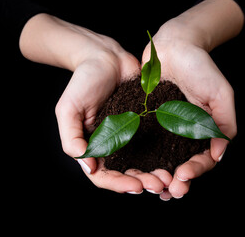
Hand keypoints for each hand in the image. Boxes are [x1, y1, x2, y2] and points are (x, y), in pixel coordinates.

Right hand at [20, 14, 180, 193]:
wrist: (105, 57)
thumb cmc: (82, 81)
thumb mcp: (68, 109)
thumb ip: (71, 138)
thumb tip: (88, 167)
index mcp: (92, 146)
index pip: (103, 176)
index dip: (119, 185)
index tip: (136, 186)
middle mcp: (112, 145)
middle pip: (127, 173)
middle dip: (143, 182)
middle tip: (160, 185)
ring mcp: (130, 135)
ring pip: (144, 162)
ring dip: (156, 173)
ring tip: (170, 178)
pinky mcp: (146, 124)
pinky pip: (156, 143)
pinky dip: (165, 154)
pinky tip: (176, 159)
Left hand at [141, 21, 236, 199]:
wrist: (174, 46)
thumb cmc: (201, 66)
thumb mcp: (221, 94)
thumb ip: (224, 123)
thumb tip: (219, 154)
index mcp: (205, 130)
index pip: (203, 159)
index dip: (195, 171)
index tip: (183, 176)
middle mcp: (185, 133)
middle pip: (182, 165)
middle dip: (177, 181)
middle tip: (169, 191)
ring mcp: (165, 129)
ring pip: (162, 159)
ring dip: (158, 176)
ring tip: (152, 188)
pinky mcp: (147, 121)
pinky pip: (143, 143)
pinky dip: (140, 158)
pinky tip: (134, 169)